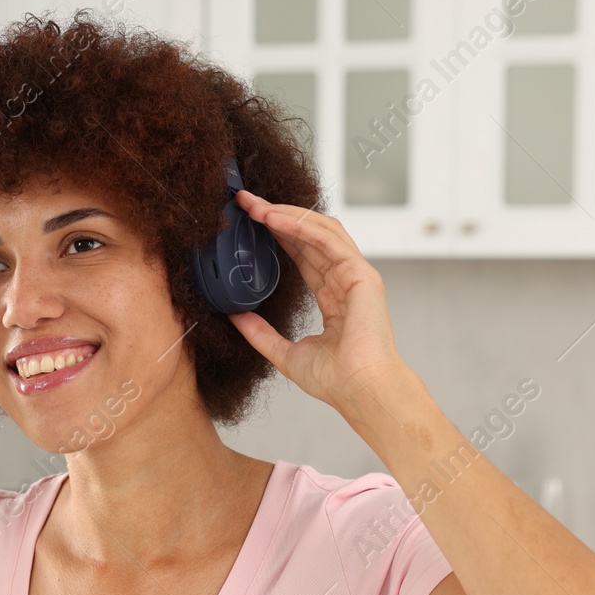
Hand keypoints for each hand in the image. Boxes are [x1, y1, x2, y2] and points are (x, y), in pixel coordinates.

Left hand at [225, 189, 406, 410]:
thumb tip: (233, 317)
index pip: (303, 254)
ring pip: (320, 230)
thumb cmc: (335, 380)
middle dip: (277, 216)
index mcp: (332, 297)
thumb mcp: (283, 353)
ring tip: (256, 206)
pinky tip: (277, 218)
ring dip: (287, 214)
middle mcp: (344, 281)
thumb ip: (260, 333)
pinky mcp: (362, 274)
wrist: (360, 391)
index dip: (277, 235)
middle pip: (309, 236)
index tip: (249, 222)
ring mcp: (355, 275)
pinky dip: (302, 225)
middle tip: (246, 203)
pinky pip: (329, 240)